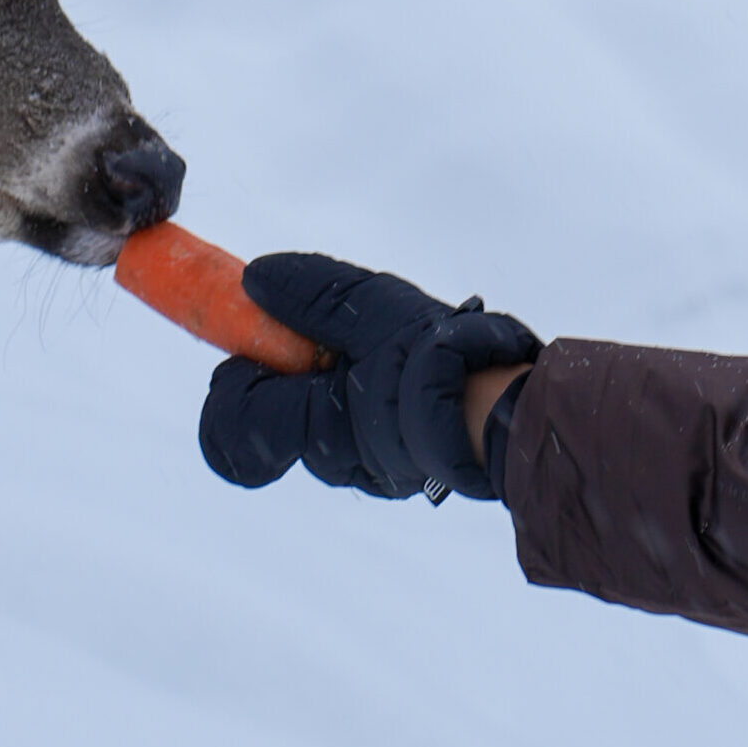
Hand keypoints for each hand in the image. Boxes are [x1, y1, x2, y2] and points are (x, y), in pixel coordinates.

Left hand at [198, 252, 539, 501]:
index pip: (232, 426)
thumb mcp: (374, 312)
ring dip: (342, 380)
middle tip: (334, 333)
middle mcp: (337, 459)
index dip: (230, 382)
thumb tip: (253, 279)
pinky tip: (412, 368)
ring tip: (390, 346)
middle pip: (280, 417)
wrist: (517, 416)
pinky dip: (373, 396)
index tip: (257, 340)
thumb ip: (312, 296)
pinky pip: (367, 427)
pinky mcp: (406, 463)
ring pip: (328, 422)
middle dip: (295, 370)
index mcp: (316, 426)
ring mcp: (373, 467)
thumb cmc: (444, 364)